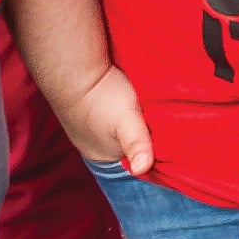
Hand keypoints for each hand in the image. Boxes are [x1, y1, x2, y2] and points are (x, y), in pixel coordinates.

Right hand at [54, 61, 154, 175]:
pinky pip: (109, 112)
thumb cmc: (101, 96)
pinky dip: (119, 107)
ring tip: (146, 105)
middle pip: (128, 142)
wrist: (72, 68)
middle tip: (161, 115)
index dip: (151, 146)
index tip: (167, 133)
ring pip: (119, 126)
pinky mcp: (86, 107)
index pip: (135, 157)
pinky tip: (129, 95)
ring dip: (132, 117)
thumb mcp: (127, 121)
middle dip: (143, 132)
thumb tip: (142, 170)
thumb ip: (136, 144)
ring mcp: (87, 126)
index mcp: (103, 155)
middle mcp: (93, 144)